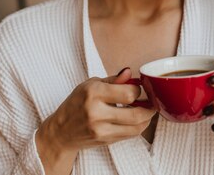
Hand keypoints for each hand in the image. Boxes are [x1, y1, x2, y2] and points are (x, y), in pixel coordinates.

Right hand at [37, 68, 155, 159]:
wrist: (61, 131)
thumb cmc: (76, 104)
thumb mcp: (90, 84)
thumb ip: (113, 80)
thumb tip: (130, 72)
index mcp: (93, 93)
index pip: (128, 93)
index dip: (139, 90)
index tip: (138, 88)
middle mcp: (96, 112)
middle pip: (136, 113)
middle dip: (149, 107)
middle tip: (152, 101)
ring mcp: (101, 129)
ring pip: (136, 127)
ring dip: (147, 118)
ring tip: (148, 110)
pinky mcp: (105, 141)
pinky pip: (130, 135)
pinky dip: (139, 127)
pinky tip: (139, 120)